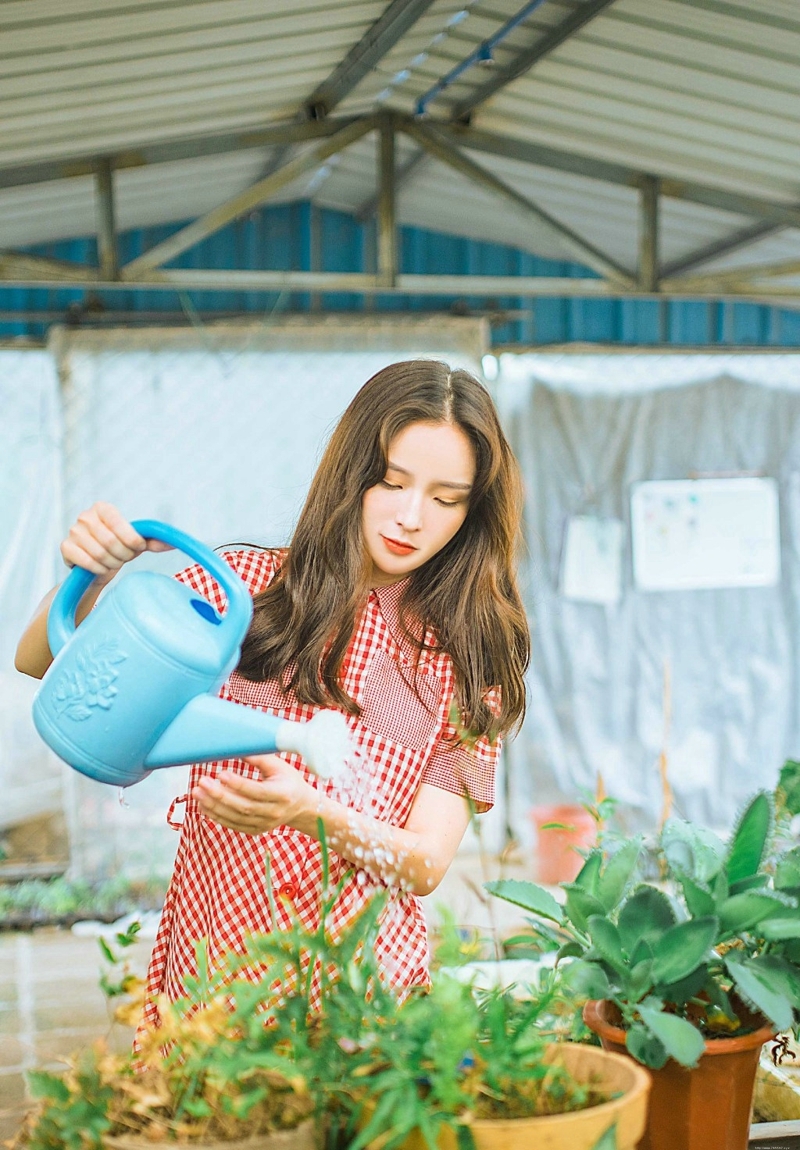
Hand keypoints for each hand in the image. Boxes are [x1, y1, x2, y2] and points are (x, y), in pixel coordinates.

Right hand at [61, 502, 172, 585]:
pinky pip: (86, 561)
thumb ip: (152, 540)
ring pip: (99, 553)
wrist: (95, 565)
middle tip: (125, 559)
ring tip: (114, 563)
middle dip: (123, 555)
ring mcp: (73, 531)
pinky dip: (99, 569)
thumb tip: (173, 544)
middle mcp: (85, 516)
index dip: (133, 541)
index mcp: (103, 508)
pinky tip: (102, 568)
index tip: (138, 548)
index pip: (121, 525)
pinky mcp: (65, 547)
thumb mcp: (135, 542)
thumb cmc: (118, 549)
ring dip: (112, 563)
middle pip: (111, 541)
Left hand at [192, 754, 317, 835]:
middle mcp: (274, 812)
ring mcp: (264, 824)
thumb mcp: (279, 766)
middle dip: (220, 795)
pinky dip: (216, 816)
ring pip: (235, 818)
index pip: (257, 791)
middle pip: (243, 807)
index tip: (221, 774)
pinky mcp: (255, 830)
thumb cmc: (288, 780)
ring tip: (197, 793)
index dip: (238, 784)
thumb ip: (259, 758)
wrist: (300, 806)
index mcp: (282, 794)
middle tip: (202, 782)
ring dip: (213, 806)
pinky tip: (203, 805)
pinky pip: (233, 825)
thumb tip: (237, 748)